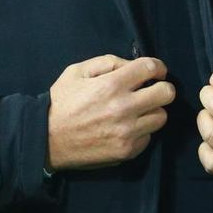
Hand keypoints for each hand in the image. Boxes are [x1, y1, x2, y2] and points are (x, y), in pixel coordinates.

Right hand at [47, 55, 174, 169]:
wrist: (46, 140)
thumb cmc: (61, 103)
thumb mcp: (77, 72)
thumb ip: (107, 62)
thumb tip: (133, 65)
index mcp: (111, 85)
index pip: (151, 68)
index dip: (158, 68)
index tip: (156, 72)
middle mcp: (124, 108)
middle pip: (167, 93)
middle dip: (161, 88)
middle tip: (151, 91)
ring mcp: (127, 132)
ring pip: (161, 116)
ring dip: (152, 111)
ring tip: (138, 111)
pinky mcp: (127, 151)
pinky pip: (149, 137)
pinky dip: (142, 131)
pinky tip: (127, 128)